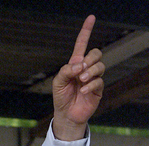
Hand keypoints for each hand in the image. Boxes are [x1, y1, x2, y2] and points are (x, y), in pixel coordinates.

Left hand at [53, 15, 104, 139]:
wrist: (66, 115)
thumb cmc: (61, 97)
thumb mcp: (58, 82)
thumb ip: (66, 71)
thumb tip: (79, 65)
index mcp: (75, 64)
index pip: (82, 44)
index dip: (86, 31)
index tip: (91, 18)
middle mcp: (86, 69)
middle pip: (96, 53)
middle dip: (90, 59)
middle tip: (80, 71)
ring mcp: (93, 79)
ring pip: (100, 65)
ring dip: (90, 71)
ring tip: (81, 80)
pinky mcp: (97, 90)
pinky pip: (99, 81)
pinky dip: (90, 85)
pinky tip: (82, 91)